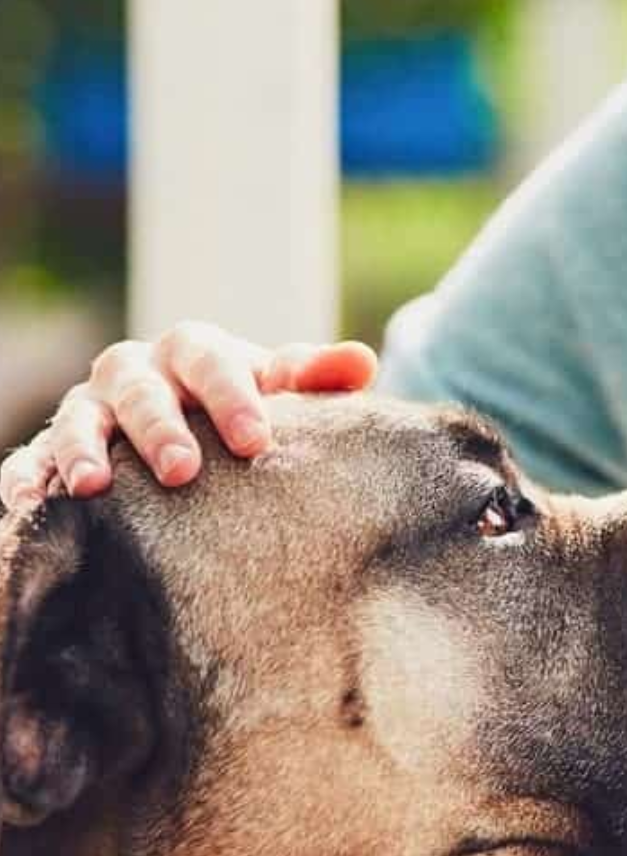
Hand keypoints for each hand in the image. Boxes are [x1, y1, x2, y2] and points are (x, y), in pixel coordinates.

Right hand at [0, 321, 376, 510]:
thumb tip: (363, 361)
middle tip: (184, 471)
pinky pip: (31, 456)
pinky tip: (26, 504)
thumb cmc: (247, 409)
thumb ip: (316, 378)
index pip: (212, 362)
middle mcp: (137, 372)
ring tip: (91, 486)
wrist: (195, 421)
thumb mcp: (281, 391)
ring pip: (79, 418)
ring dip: (82, 449)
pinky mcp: (56, 446)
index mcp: (195, 351)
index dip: (231, 397)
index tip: (255, 441)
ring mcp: (91, 407)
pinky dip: (26, 475)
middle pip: (142, 390)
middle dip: (160, 428)